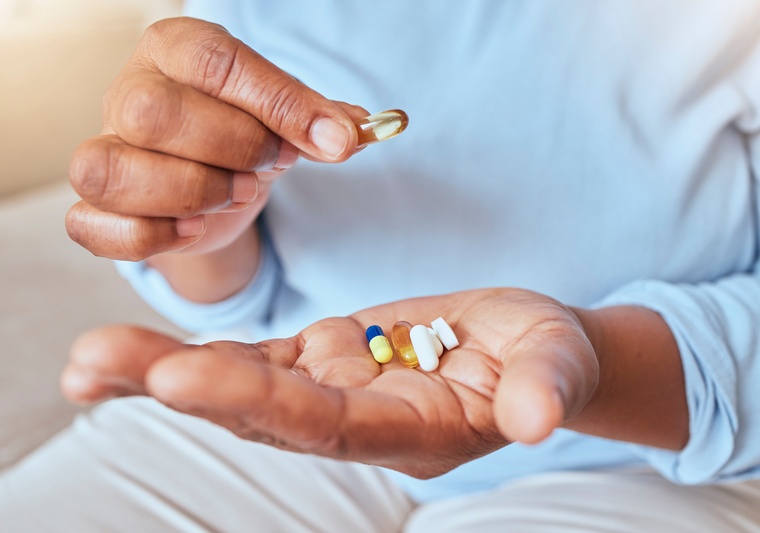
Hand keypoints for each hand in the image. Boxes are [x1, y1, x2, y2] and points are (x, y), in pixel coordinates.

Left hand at [62, 288, 599, 477]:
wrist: (525, 352)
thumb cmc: (548, 357)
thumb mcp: (558, 362)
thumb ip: (547, 387)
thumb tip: (536, 417)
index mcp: (411, 431)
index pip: (325, 423)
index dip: (256, 400)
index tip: (181, 374)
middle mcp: (359, 422)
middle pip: (263, 410)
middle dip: (182, 386)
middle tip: (97, 364)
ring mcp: (337, 390)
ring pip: (246, 384)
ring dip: (167, 372)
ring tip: (90, 359)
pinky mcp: (327, 358)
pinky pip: (256, 357)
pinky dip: (198, 354)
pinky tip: (137, 351)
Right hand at [66, 17, 368, 260]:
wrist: (215, 180)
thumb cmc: (246, 135)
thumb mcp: (288, 119)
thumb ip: (321, 119)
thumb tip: (356, 131)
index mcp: (176, 50)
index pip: (216, 63)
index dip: (281, 105)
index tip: (337, 141)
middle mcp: (128, 93)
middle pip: (153, 113)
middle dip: (232, 148)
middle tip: (272, 164)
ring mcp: (103, 151)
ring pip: (112, 170)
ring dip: (192, 191)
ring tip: (236, 193)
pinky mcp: (96, 209)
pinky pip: (93, 226)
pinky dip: (150, 236)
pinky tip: (195, 228)